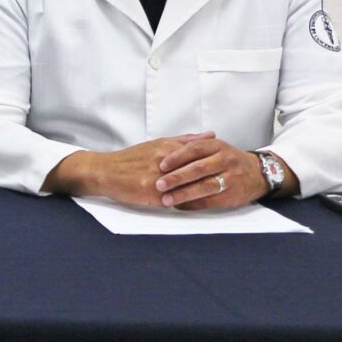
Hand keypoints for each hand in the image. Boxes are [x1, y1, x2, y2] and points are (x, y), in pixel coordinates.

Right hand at [45, 135, 262, 210]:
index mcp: (168, 149)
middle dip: (217, 176)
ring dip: (208, 191)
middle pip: (199, 171)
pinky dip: (190, 203)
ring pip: (190, 186)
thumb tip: (210, 135)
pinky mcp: (151, 194)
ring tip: (224, 195)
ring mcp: (158, 179)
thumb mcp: (158, 143)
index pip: (200, 155)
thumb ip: (186, 140)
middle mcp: (165, 163)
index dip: (218, 161)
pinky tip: (203, 207)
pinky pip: (176, 200)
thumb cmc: (131, 158)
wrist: (104, 171)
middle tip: (237, 182)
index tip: (234, 164)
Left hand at [154, 134, 275, 210]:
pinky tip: (179, 206)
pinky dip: (193, 204)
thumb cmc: (227, 160)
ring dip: (184, 194)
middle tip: (159, 184)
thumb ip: (192, 145)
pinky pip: (210, 201)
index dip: (177, 157)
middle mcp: (226, 160)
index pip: (195, 149)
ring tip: (166, 199)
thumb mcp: (215, 147)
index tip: (161, 165)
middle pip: (199, 169)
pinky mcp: (232, 196)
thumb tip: (164, 150)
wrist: (258, 174)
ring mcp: (231, 178)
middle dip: (177, 177)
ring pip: (205, 187)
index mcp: (218, 146)